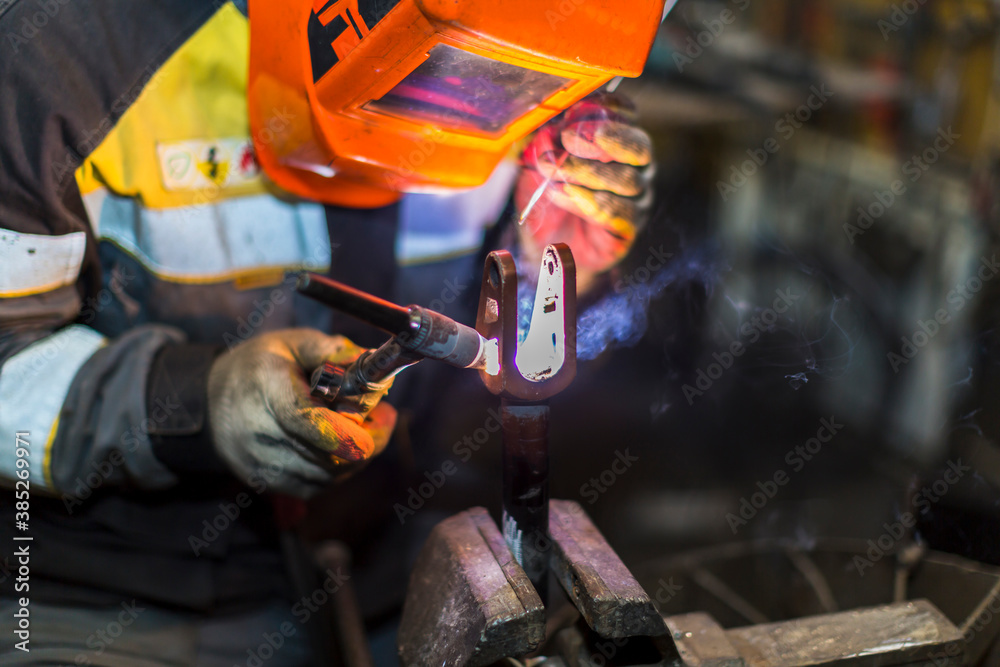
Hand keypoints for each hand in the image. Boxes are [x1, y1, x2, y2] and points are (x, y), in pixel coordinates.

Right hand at [207, 329, 396, 497]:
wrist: (208, 402)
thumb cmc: (259, 367)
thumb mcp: (292, 343)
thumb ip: (332, 351)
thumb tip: (371, 361)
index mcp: (266, 388)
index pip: (305, 420)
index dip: (346, 429)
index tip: (384, 418)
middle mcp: (258, 431)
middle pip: (327, 452)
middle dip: (368, 437)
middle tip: (386, 416)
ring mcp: (259, 463)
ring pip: (328, 473)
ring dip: (358, 455)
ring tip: (367, 427)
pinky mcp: (265, 483)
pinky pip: (317, 486)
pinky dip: (340, 470)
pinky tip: (344, 446)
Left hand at [515, 92, 653, 274]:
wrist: (543, 237)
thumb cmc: (544, 189)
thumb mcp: (536, 157)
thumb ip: (544, 140)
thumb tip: (548, 131)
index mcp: (617, 137)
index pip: (628, 114)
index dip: (606, 110)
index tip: (574, 111)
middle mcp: (635, 165)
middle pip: (639, 146)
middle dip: (602, 138)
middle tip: (567, 138)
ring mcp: (636, 197)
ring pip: (628, 180)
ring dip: (586, 172)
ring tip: (554, 172)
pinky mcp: (628, 227)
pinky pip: (622, 213)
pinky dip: (592, 202)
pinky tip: (568, 193)